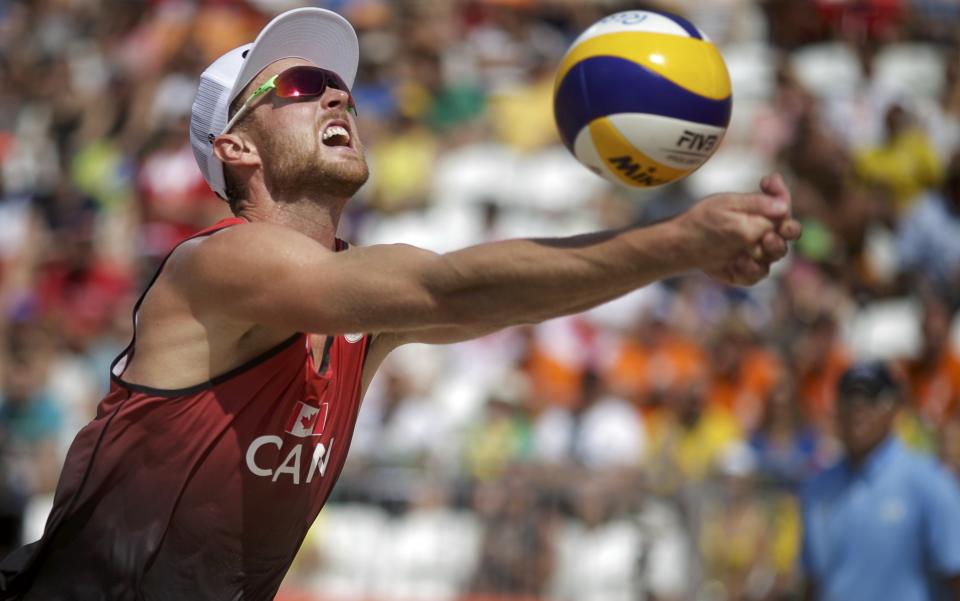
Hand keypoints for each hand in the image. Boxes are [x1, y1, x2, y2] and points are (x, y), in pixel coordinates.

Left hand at [678, 173, 801, 285]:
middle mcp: (764, 232)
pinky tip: (737, 263)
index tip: (776, 202)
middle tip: (766, 238)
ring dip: (764, 254)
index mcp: (762, 213)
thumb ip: (756, 206)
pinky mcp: (748, 271)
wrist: (684, 245)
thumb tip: (783, 207)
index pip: (784, 207)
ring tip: (746, 253)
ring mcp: (758, 253)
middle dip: (781, 236)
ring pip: (775, 256)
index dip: (784, 201)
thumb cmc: (705, 220)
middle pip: (788, 235)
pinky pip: (759, 274)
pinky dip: (750, 270)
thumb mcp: (728, 206)